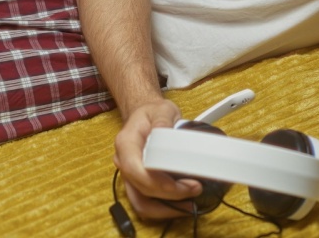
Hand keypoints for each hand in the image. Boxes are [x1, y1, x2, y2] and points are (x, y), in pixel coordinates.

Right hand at [114, 98, 203, 219]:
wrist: (145, 116)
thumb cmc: (152, 113)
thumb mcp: (161, 110)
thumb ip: (163, 122)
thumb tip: (166, 135)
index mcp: (126, 144)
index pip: (136, 170)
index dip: (158, 182)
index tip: (181, 185)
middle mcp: (124, 162)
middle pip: (141, 190)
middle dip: (169, 196)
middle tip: (195, 189)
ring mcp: (129, 176)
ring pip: (141, 203)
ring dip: (166, 209)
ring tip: (190, 205)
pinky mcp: (138, 183)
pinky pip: (147, 202)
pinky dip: (164, 208)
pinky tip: (183, 205)